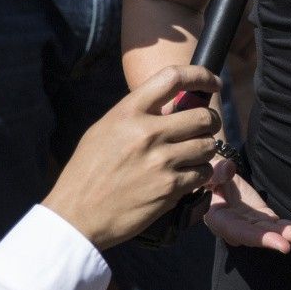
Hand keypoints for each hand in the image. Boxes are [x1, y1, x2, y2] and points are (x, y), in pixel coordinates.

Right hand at [43, 65, 222, 249]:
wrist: (77, 214)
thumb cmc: (87, 172)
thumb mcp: (104, 129)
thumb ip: (135, 114)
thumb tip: (169, 103)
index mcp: (128, 112)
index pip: (174, 78)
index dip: (201, 75)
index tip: (213, 82)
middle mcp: (147, 133)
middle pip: (203, 116)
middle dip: (210, 121)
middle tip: (206, 127)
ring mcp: (161, 161)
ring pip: (208, 146)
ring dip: (206, 150)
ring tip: (192, 155)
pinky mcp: (170, 188)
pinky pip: (203, 173)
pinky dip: (200, 174)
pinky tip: (186, 176)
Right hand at [205, 157, 290, 252]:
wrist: (215, 180)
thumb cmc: (207, 178)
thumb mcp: (207, 173)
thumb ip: (216, 173)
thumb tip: (227, 169)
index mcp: (221, 221)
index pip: (243, 233)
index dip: (263, 239)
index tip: (283, 245)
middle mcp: (238, 229)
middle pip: (265, 236)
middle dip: (289, 238)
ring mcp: (253, 226)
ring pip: (277, 233)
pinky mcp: (265, 220)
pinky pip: (282, 226)